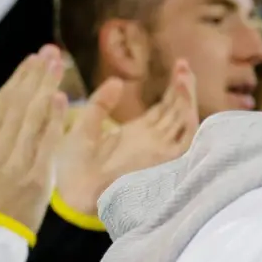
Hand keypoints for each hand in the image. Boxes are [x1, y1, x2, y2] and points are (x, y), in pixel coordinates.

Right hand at [0, 46, 68, 232]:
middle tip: (51, 53)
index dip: (19, 78)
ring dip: (46, 89)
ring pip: (33, 118)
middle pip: (20, 103)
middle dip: (36, 76)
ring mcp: (16, 160)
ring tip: (58, 66)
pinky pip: (47, 143)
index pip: (3, 101)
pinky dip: (54, 120)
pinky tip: (61, 99)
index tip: (34, 59)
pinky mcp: (35, 176)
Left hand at [53, 60, 196, 215]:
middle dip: (183, 89)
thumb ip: (100, 105)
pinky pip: (185, 138)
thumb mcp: (83, 128)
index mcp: (137, 136)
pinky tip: (183, 98)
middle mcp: (153, 143)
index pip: (164, 110)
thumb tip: (117, 81)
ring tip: (184, 74)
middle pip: (177, 112)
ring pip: (183, 122)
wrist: (73, 197)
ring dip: (186, 98)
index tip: (177, 67)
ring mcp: (160, 152)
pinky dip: (188, 117)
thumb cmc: (73, 170)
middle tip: (183, 65)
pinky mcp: (164, 161)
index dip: (173, 90)